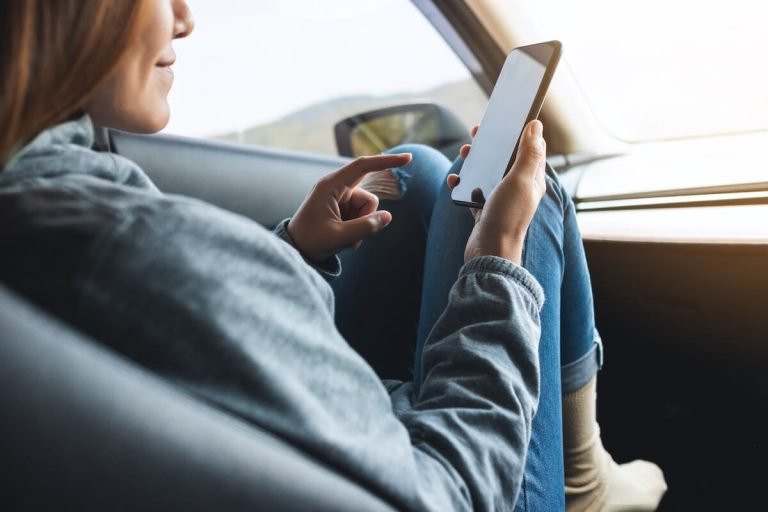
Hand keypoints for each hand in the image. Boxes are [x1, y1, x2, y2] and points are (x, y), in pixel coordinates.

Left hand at [287, 153, 411, 260]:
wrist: (295, 250)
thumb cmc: (311, 240)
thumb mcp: (339, 237)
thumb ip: (365, 227)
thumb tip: (388, 217)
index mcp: (330, 186)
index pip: (363, 166)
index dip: (386, 162)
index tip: (408, 158)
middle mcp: (336, 187)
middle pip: (368, 198)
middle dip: (365, 219)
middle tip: (349, 238)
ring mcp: (339, 197)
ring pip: (367, 209)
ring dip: (360, 227)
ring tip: (344, 240)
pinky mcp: (341, 207)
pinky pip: (361, 215)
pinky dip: (357, 228)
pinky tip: (344, 238)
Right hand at [448, 120, 546, 264]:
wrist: (489, 253)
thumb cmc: (507, 217)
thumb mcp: (519, 180)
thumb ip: (528, 153)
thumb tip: (536, 126)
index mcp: (531, 181)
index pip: (530, 150)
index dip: (519, 133)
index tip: (506, 120)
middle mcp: (517, 189)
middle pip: (505, 160)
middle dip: (492, 145)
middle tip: (477, 134)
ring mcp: (500, 201)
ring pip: (487, 173)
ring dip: (475, 162)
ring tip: (464, 155)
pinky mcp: (484, 211)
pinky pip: (472, 192)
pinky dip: (462, 184)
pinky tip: (454, 181)